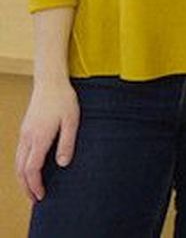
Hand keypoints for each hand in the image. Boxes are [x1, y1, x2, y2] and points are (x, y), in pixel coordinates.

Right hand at [13, 78, 78, 202]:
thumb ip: (67, 143)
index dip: (34, 184)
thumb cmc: (64, 100)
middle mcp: (27, 138)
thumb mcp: (72, 121)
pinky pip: (19, 154)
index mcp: (39, 137)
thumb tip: (62, 164)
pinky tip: (30, 170)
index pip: (31, 168)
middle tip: (35, 199)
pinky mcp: (25, 130)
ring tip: (32, 189)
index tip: (41, 195)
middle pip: (20, 169)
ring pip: (17, 162)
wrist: (50, 82)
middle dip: (26, 186)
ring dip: (22, 178)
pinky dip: (22, 167)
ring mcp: (24, 134)